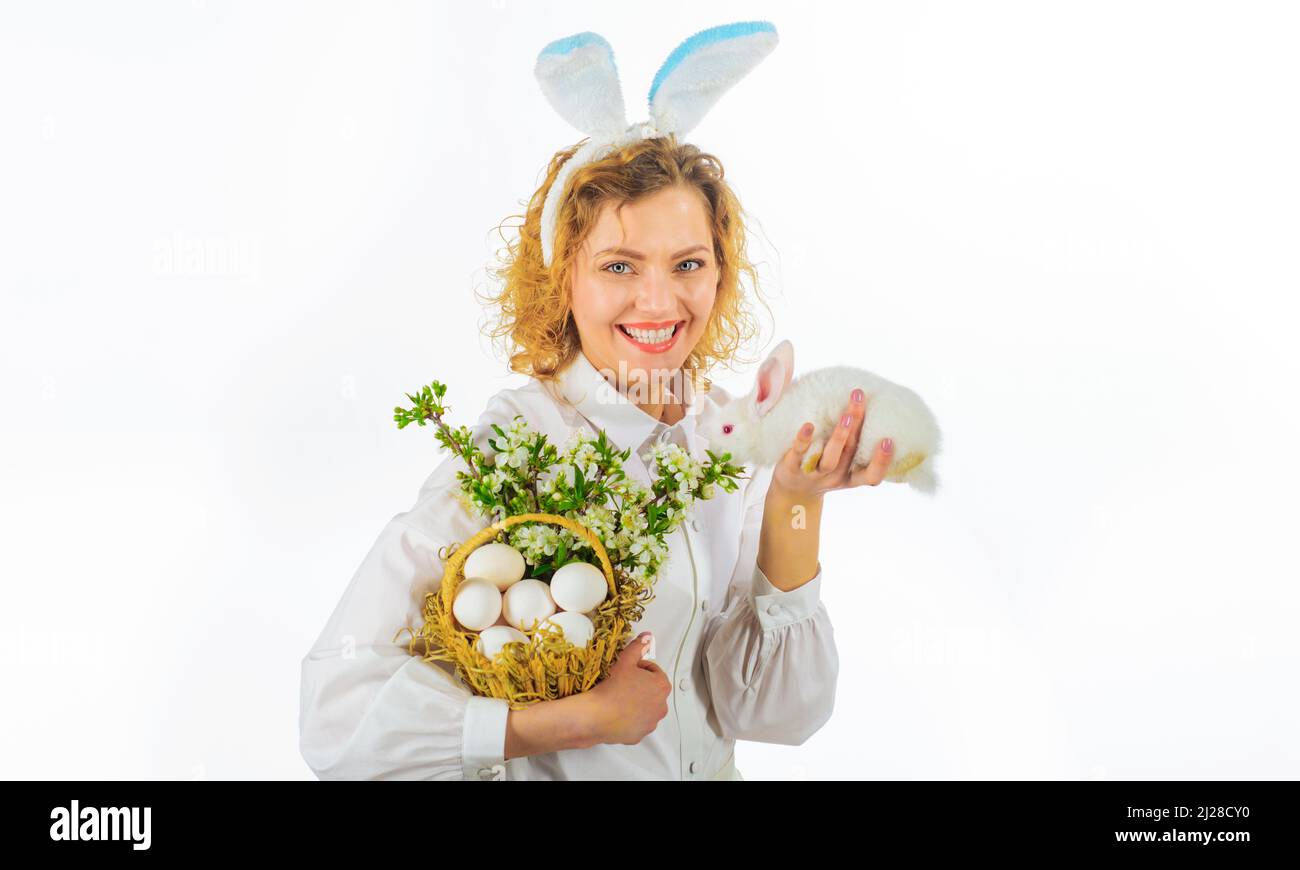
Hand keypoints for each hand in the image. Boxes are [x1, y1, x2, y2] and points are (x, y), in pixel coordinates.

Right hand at [583, 631, 670, 746]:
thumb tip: (647, 637)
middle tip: (623, 683)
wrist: (597, 715)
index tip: (627, 671)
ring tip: (619, 698)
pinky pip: (637, 723)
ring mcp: (652, 722)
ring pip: (646, 707)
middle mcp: (661, 705)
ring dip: (637, 702)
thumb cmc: (613, 687)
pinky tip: (618, 712)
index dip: (639, 668)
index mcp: (662, 686)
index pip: (653, 671)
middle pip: (652, 690)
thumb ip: (638, 647)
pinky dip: (631, 718)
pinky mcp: (640, 734)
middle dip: (640, 685)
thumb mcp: (625, 661)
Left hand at [770, 388, 893, 498]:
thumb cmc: (822, 469)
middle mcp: (835, 476)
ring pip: (830, 458)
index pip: (872, 476)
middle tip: (861, 399)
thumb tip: (863, 398)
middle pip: (850, 453)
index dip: (881, 461)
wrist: (790, 492)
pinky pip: (799, 454)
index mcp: (851, 476)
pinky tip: (808, 425)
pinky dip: (804, 440)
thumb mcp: (842, 464)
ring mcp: (814, 474)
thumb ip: (853, 442)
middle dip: (858, 425)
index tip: (888, 440)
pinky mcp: (793, 469)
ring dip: (840, 436)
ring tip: (846, 415)